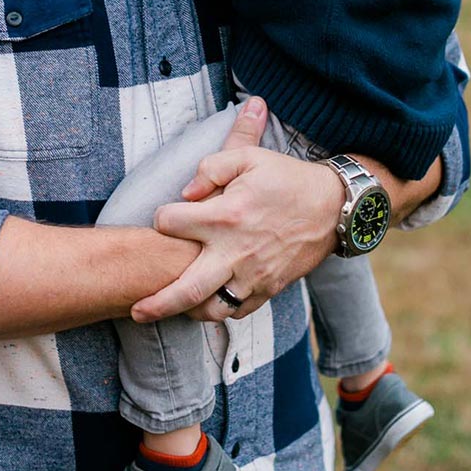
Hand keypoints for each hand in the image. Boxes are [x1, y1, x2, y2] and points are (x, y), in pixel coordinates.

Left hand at [129, 98, 337, 323]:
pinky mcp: (270, 288)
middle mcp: (236, 253)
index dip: (162, 217)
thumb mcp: (249, 158)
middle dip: (157, 304)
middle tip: (135, 311)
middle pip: (186, 290)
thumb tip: (186, 192)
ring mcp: (253, 276)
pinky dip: (221, 310)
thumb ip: (210, 168)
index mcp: (225, 217)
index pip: (169, 223)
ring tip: (170, 308)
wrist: (335, 207)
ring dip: (188, 311)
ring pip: (213, 310)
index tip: (167, 216)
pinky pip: (238, 311)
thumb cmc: (287, 179)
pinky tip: (208, 301)